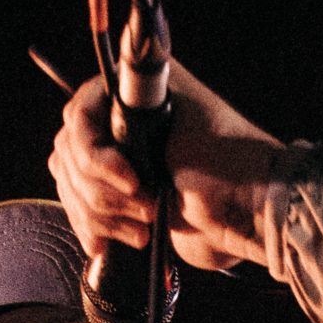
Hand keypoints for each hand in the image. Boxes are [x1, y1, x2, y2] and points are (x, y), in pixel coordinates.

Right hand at [49, 62, 282, 272]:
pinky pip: (83, 209)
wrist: (253, 218)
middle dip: (105, 191)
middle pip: (70, 155)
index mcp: (135, 95)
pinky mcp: (123, 199)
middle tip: (149, 205)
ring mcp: (119, 162)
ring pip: (72, 185)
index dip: (97, 155)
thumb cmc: (229, 167)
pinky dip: (95, 227)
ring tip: (146, 226)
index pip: (79, 118)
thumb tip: (105, 81)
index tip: (133, 181)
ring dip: (103, 213)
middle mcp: (121, 123)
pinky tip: (110, 242)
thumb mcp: (180, 129)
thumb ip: (129, 113)